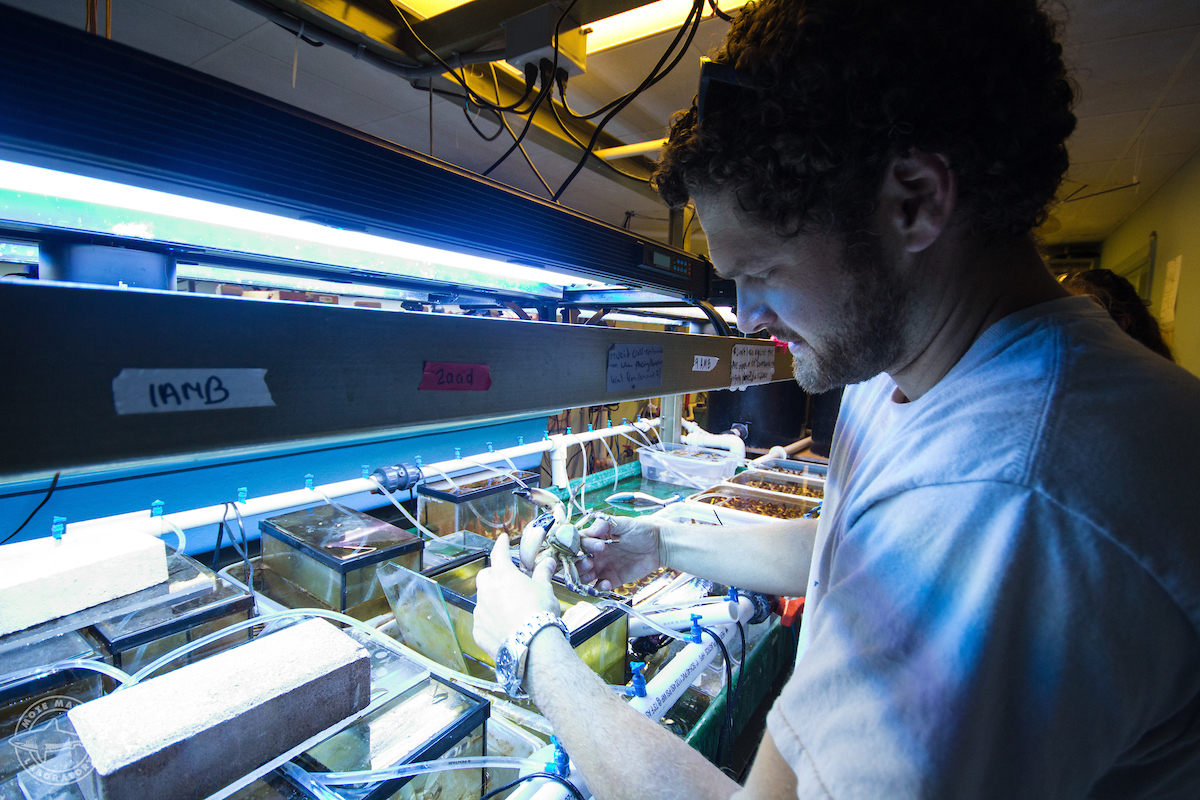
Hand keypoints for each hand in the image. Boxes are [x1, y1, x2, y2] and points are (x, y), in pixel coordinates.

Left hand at [473, 534, 561, 659]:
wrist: (531, 645)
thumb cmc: (539, 614)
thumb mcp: (545, 589)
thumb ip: (542, 573)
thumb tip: (548, 562)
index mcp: (503, 576)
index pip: (498, 553)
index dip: (500, 545)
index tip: (502, 539)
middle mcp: (487, 591)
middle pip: (485, 576)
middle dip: (493, 575)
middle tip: (507, 580)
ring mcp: (480, 611)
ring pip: (482, 598)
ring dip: (492, 599)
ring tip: (508, 607)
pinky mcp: (478, 630)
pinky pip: (481, 620)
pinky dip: (490, 620)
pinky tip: (503, 626)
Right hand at [576, 514, 663, 590]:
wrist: (658, 546)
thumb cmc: (641, 531)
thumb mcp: (624, 523)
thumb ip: (606, 525)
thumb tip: (591, 530)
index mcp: (595, 538)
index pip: (579, 543)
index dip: (582, 546)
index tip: (597, 546)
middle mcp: (595, 554)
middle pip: (577, 562)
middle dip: (578, 564)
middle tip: (590, 563)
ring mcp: (603, 567)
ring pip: (584, 576)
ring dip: (584, 577)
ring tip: (593, 574)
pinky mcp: (612, 579)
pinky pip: (599, 587)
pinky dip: (599, 588)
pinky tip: (607, 584)